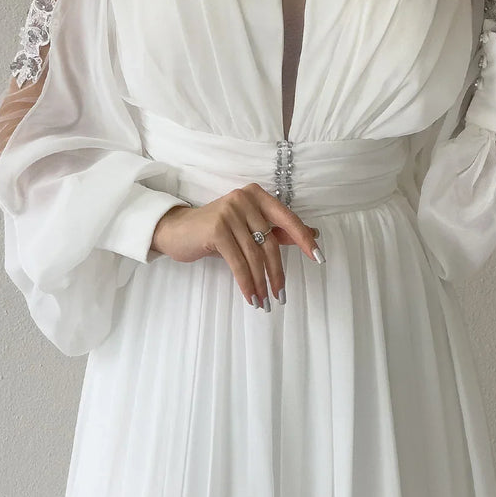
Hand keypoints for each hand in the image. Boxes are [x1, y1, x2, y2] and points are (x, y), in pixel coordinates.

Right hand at [151, 185, 323, 307]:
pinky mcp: (217, 229)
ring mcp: (230, 212)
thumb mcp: (247, 228)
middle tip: (281, 295)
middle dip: (277, 272)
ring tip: (265, 301)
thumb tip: (312, 234)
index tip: (318, 258)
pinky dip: (246, 282)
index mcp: (256, 195)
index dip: (303, 238)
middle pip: (269, 241)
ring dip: (261, 282)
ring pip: (255, 255)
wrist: (177, 231)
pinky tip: (250, 296)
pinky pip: (238, 262)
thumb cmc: (216, 231)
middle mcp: (244, 198)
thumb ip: (276, 230)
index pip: (286, 217)